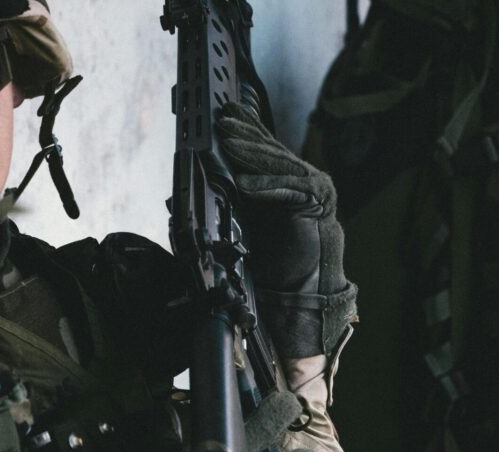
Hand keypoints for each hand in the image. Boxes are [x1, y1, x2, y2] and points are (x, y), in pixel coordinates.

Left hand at [217, 103, 354, 358]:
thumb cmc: (269, 261)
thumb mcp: (236, 226)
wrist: (297, 291)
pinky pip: (290, 190)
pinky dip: (267, 186)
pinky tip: (245, 183)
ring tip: (229, 142)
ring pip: (278, 165)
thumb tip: (181, 195)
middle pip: (268, 151)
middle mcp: (298, 179)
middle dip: (244, 134)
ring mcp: (311, 188)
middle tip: (221, 121)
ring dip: (252, 153)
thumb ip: (220, 206)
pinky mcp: (317, 204)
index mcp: (278, 182)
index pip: (260, 148)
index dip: (243, 129)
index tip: (221, 113)